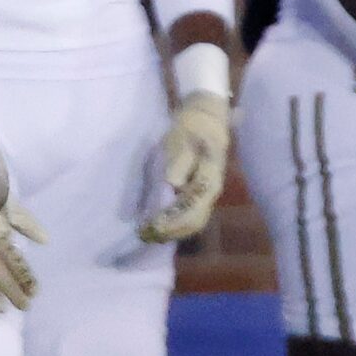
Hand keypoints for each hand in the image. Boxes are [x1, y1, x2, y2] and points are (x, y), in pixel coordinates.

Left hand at [139, 92, 231, 242]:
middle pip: (193, 222)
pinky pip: (191, 217)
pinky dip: (174, 226)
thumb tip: (174, 183)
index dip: (171, 221)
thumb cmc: (189, 130)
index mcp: (208, 180)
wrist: (204, 121)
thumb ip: (179, 162)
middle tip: (143, 235)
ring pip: (193, 223)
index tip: (151, 225)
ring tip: (147, 235)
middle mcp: (211, 193)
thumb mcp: (182, 140)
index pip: (191, 210)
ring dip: (171, 232)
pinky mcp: (201, 196)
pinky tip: (157, 227)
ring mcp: (208, 196)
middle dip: (169, 232)